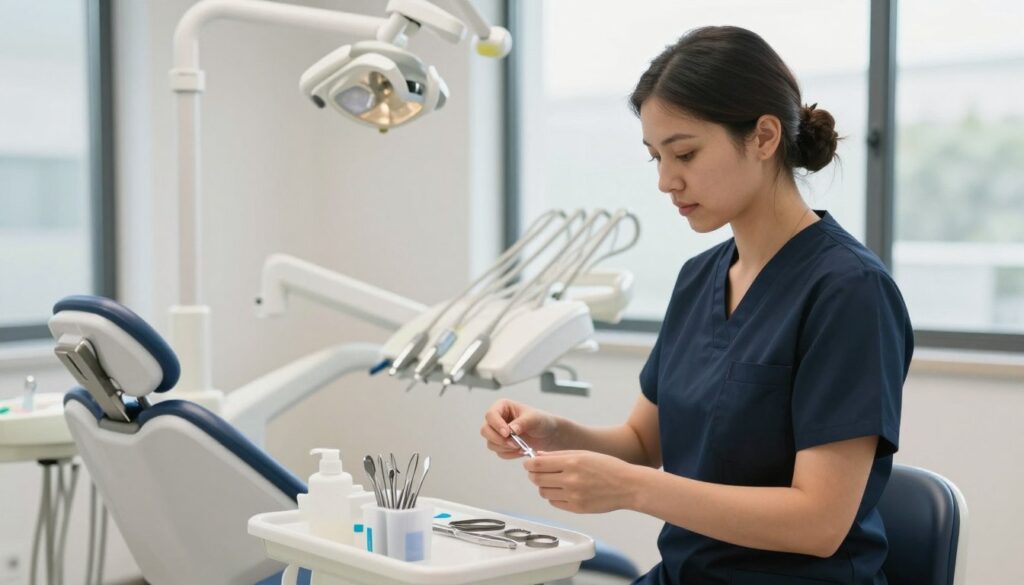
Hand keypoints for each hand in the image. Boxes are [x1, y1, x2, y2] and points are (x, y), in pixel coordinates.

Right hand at [480, 399, 559, 458]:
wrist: (549, 434)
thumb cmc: (541, 421)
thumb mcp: (534, 419)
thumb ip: (522, 423)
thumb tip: (511, 430)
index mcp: (502, 407)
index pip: (490, 415)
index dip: (496, 425)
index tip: (507, 433)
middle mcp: (497, 419)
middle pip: (485, 430)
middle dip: (499, 439)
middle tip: (514, 444)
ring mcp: (497, 433)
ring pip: (490, 443)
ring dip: (505, 448)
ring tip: (520, 447)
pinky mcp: (501, 445)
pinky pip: (499, 452)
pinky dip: (509, 454)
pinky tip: (521, 451)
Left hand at [524, 450, 638, 513]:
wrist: (627, 486)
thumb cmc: (608, 467)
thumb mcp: (584, 453)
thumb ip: (559, 455)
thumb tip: (537, 456)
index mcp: (572, 461)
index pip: (537, 464)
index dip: (528, 464)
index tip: (528, 463)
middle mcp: (570, 479)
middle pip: (537, 479)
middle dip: (533, 475)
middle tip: (538, 472)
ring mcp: (573, 495)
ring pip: (543, 492)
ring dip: (543, 486)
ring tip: (553, 481)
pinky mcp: (576, 508)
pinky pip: (554, 503)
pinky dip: (554, 497)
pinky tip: (563, 491)